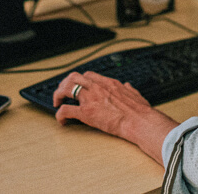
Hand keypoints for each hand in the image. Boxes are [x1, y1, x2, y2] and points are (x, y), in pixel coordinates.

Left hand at [53, 71, 178, 164]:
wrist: (139, 121)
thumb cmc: (140, 111)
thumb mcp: (136, 94)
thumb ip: (129, 89)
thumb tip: (127, 86)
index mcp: (108, 83)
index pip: (88, 75)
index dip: (80, 80)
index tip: (78, 87)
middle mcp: (97, 88)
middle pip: (73, 77)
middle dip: (64, 84)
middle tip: (62, 93)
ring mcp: (90, 99)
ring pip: (66, 89)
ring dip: (58, 95)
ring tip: (57, 102)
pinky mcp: (86, 113)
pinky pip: (66, 110)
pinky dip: (60, 115)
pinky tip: (61, 121)